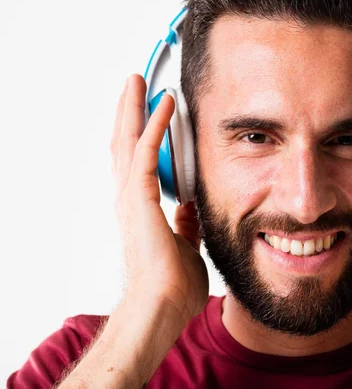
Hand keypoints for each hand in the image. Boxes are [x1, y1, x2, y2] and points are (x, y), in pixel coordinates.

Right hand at [110, 74, 208, 322]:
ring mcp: (131, 197)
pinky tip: (165, 104)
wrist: (163, 307)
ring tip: (139, 81)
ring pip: (128, 140)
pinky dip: (155, 125)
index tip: (150, 112)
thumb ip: (185, 224)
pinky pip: (147, 151)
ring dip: (135, 108)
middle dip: (130, 111)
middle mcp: (130, 198)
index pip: (137, 161)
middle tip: (135, 84)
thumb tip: (190, 207)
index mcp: (140, 209)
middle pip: (125, 143)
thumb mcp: (186, 245)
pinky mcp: (139, 198)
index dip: (141, 134)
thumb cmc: (172, 285)